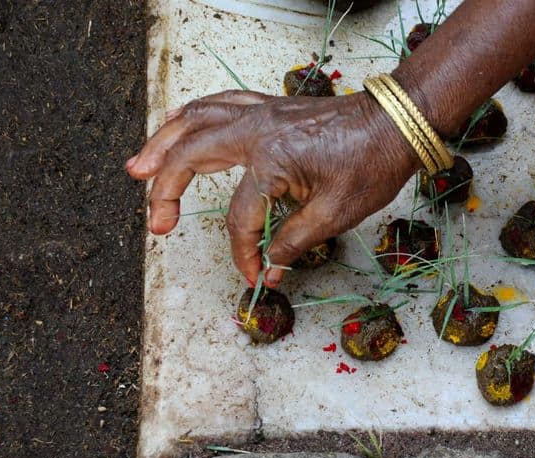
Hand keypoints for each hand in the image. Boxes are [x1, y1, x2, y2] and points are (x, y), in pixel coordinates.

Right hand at [126, 90, 418, 286]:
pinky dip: (190, 115)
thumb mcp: (335, 214)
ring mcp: (259, 113)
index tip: (255, 277)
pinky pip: (216, 104)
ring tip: (138, 168)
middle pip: (191, 156)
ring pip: (194, 120)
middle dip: (166, 192)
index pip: (241, 218)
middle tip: (156, 224)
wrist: (396, 123)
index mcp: (272, 160)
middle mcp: (256, 130)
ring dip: (162, 144)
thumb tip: (270, 269)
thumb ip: (293, 243)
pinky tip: (179, 125)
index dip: (244, 254)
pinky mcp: (267, 107)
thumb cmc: (372, 164)